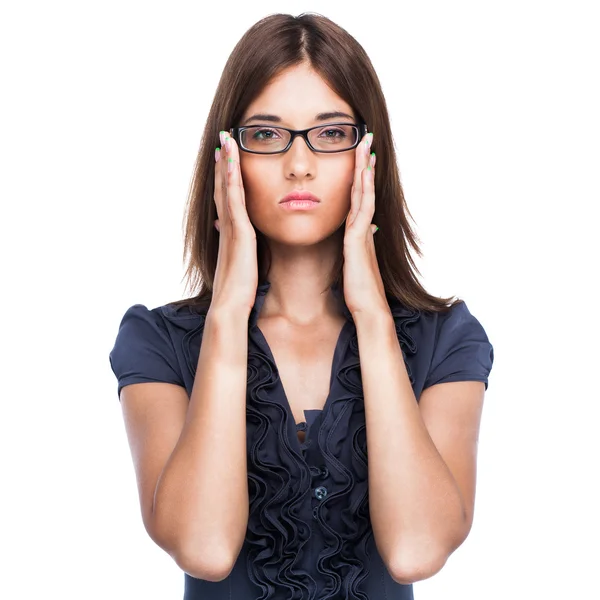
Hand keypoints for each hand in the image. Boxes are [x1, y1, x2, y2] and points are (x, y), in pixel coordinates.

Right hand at [210, 131, 258, 317]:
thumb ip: (241, 248)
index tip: (225, 156)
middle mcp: (227, 225)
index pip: (227, 197)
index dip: (225, 176)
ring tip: (226, 140)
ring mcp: (231, 227)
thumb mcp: (242, 263)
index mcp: (230, 231)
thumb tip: (239, 239)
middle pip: (223, 187)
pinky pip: (234, 201)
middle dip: (223, 162)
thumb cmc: (239, 289)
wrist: (230, 305)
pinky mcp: (238, 232)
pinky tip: (232, 163)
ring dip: (226, 163)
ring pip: (226, 189)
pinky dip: (231, 180)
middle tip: (223, 139)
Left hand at [342, 132, 387, 316]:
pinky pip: (362, 209)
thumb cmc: (358, 291)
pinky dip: (364, 189)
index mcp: (358, 232)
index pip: (358, 197)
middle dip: (363, 163)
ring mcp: (363, 233)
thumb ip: (355, 246)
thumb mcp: (352, 263)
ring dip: (364, 169)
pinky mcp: (359, 240)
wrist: (368, 309)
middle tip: (365, 137)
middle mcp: (363, 228)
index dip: (358, 175)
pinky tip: (363, 174)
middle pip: (363, 189)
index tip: (358, 154)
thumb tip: (361, 233)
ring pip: (364, 194)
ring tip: (365, 146)